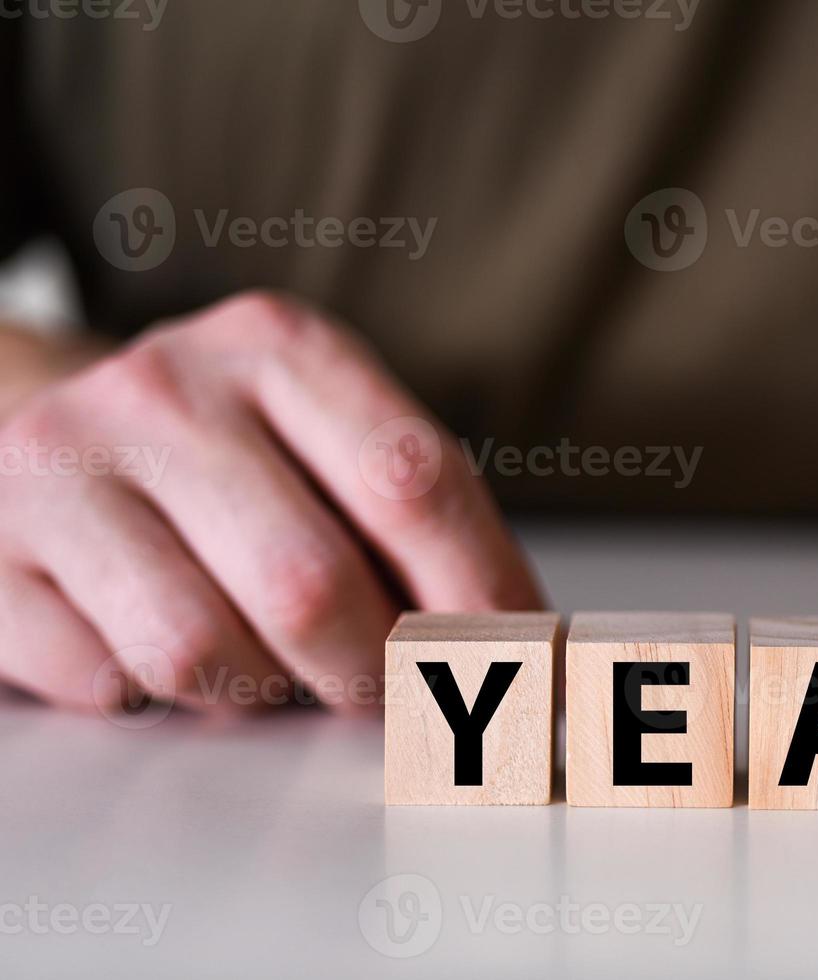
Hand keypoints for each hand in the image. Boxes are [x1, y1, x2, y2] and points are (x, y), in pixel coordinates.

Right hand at [0, 292, 542, 714]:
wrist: (39, 436)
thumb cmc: (222, 457)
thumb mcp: (324, 440)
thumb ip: (417, 521)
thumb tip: (528, 645)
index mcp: (280, 347)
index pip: (413, 483)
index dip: (484, 594)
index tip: (530, 667)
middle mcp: (168, 388)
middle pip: (313, 584)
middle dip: (375, 674)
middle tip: (395, 697)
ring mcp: (63, 465)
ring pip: (203, 652)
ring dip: (260, 688)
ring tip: (267, 658)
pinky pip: (106, 683)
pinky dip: (154, 697)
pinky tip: (156, 642)